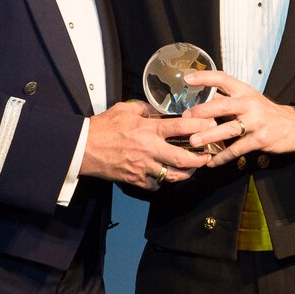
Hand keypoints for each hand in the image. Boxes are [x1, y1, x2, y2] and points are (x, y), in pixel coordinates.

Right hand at [80, 101, 214, 189]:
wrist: (83, 148)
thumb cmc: (102, 127)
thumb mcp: (124, 110)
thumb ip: (144, 109)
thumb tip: (156, 110)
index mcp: (148, 129)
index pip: (181, 127)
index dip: (200, 126)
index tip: (211, 125)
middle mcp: (149, 149)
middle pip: (183, 158)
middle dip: (200, 159)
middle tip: (208, 156)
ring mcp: (143, 167)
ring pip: (173, 175)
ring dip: (186, 173)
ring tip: (193, 168)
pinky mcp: (136, 180)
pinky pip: (156, 184)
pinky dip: (163, 181)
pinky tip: (165, 175)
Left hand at [181, 71, 294, 168]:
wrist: (293, 126)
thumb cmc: (265, 112)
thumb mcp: (249, 99)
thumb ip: (229, 98)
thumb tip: (201, 99)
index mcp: (244, 91)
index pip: (223, 78)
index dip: (205, 77)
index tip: (187, 79)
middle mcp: (249, 103)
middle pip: (222, 104)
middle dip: (202, 111)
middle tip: (185, 116)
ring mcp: (255, 122)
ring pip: (228, 128)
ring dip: (209, 136)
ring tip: (193, 141)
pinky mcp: (259, 139)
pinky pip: (237, 149)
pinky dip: (223, 156)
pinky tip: (211, 161)